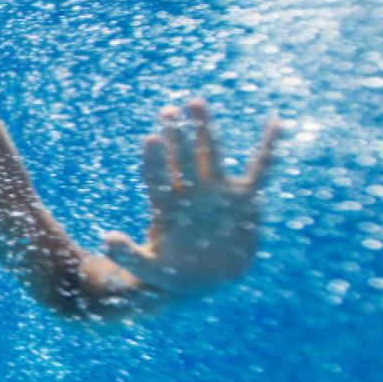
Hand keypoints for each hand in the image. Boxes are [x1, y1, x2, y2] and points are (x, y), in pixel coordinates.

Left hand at [103, 99, 281, 296]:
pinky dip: (269, 148)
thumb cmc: (172, 274)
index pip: (158, 178)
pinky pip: (261, 170)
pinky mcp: (244, 198)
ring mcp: (217, 192)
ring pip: (210, 154)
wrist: (204, 279)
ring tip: (195, 102)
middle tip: (167, 110)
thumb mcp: (148, 269)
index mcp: (167, 207)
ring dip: (205, 129)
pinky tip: (275, 124)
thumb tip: (106, 239)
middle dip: (176, 136)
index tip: (151, 139)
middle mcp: (190, 193)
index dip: (155, 160)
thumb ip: (127, 256)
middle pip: (181, 159)